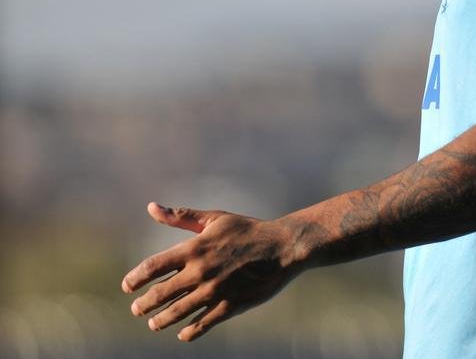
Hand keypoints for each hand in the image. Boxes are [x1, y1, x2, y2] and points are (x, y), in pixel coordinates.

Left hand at [122, 202, 300, 341]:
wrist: (284, 247)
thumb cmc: (248, 230)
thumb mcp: (216, 219)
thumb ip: (182, 217)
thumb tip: (151, 207)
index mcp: (194, 248)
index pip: (152, 267)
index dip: (135, 279)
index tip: (127, 286)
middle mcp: (200, 271)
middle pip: (159, 294)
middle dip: (143, 305)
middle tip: (138, 310)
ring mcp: (214, 291)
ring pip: (176, 312)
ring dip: (160, 320)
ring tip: (155, 323)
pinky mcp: (230, 306)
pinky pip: (201, 324)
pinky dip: (188, 331)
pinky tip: (183, 331)